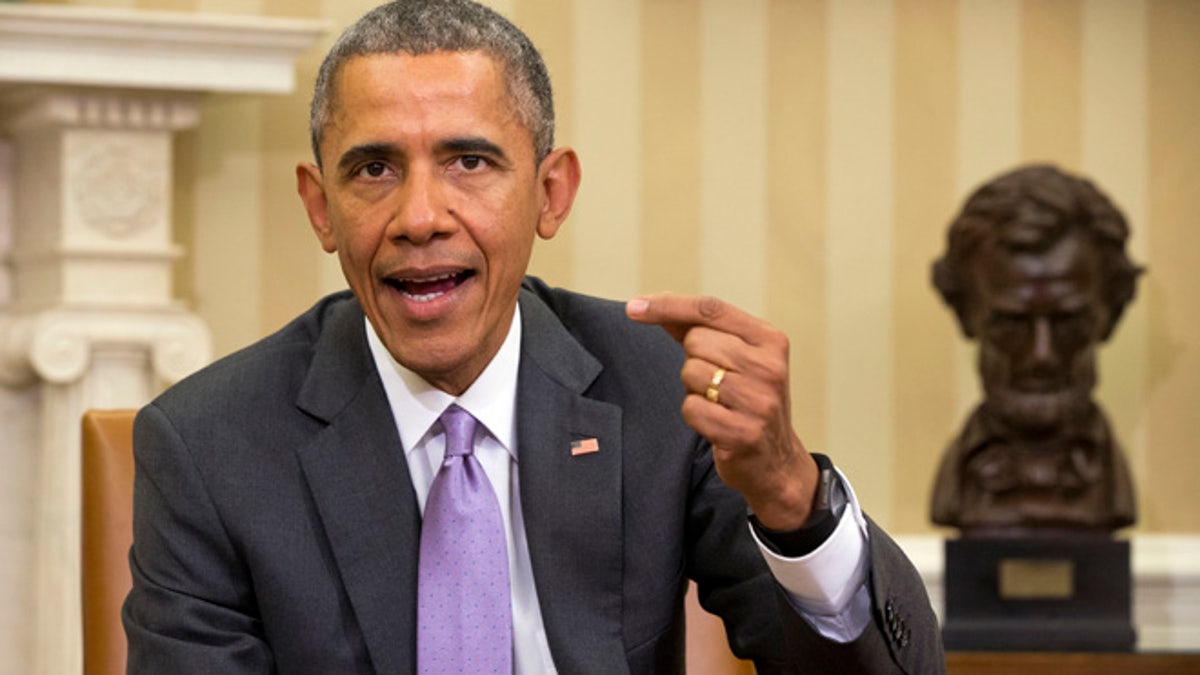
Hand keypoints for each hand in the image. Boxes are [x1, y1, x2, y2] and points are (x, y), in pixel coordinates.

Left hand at [626, 293, 818, 529]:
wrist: (777, 462)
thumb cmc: (748, 401)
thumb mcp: (737, 359)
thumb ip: (698, 330)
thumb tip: (651, 305)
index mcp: (770, 340)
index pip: (710, 310)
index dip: (668, 305)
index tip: (633, 308)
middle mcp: (769, 367)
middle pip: (697, 341)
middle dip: (692, 360)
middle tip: (715, 383)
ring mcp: (759, 401)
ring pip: (691, 373)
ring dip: (694, 390)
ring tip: (719, 404)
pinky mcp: (743, 433)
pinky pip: (691, 408)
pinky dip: (694, 415)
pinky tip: (716, 423)